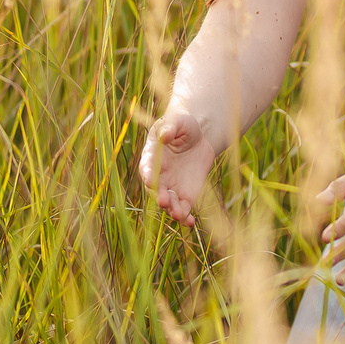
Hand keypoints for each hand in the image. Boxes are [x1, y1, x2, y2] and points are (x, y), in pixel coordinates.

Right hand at [137, 110, 218, 225]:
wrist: (198, 136)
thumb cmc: (182, 125)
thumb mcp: (177, 120)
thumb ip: (170, 127)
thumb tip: (165, 135)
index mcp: (151, 157)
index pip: (147, 167)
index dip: (147, 174)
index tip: (149, 179)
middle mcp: (158, 176)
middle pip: (156, 190)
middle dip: (160, 196)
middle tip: (164, 201)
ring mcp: (171, 188)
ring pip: (169, 203)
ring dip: (172, 210)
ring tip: (178, 214)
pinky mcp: (185, 195)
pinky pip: (183, 209)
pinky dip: (186, 218)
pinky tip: (191, 223)